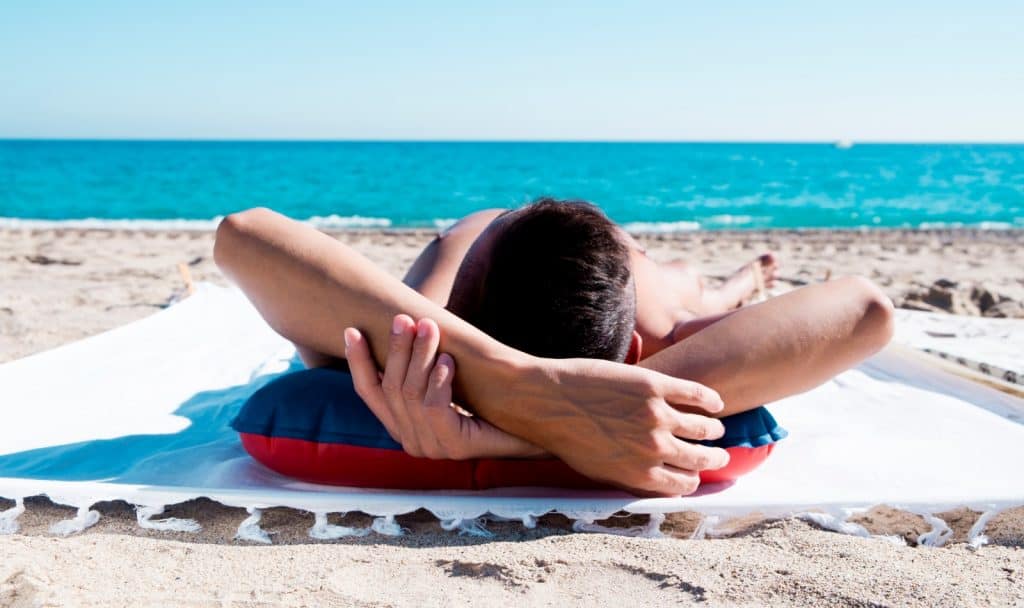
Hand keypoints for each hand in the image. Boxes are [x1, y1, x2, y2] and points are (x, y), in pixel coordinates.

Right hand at [344, 314, 545, 459]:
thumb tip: (402, 326)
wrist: (533, 423)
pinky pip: (435, 407)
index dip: (358, 362)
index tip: (352, 330)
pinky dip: (439, 380)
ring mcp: (431, 447)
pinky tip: (449, 360)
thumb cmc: (487, 397)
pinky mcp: (453, 446)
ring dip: (419, 357)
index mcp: (403, 426)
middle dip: (395, 350)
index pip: (369, 394)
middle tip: (404, 319)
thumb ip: (421, 366)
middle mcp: (411, 440)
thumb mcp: (447, 379)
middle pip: (390, 388)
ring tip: (429, 328)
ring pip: (411, 394)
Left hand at [503, 357, 730, 496]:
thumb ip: (630, 475)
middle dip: (713, 458)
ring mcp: (656, 416)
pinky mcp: (653, 386)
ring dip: (713, 428)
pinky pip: (695, 394)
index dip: (693, 479)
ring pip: (702, 427)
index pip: (683, 484)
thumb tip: (653, 477)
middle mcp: (653, 449)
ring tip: (715, 426)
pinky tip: (714, 401)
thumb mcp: (596, 469)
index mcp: (639, 474)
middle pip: (699, 459)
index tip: (697, 473)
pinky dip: (709, 399)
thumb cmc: (563, 436)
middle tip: (720, 454)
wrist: (543, 399)